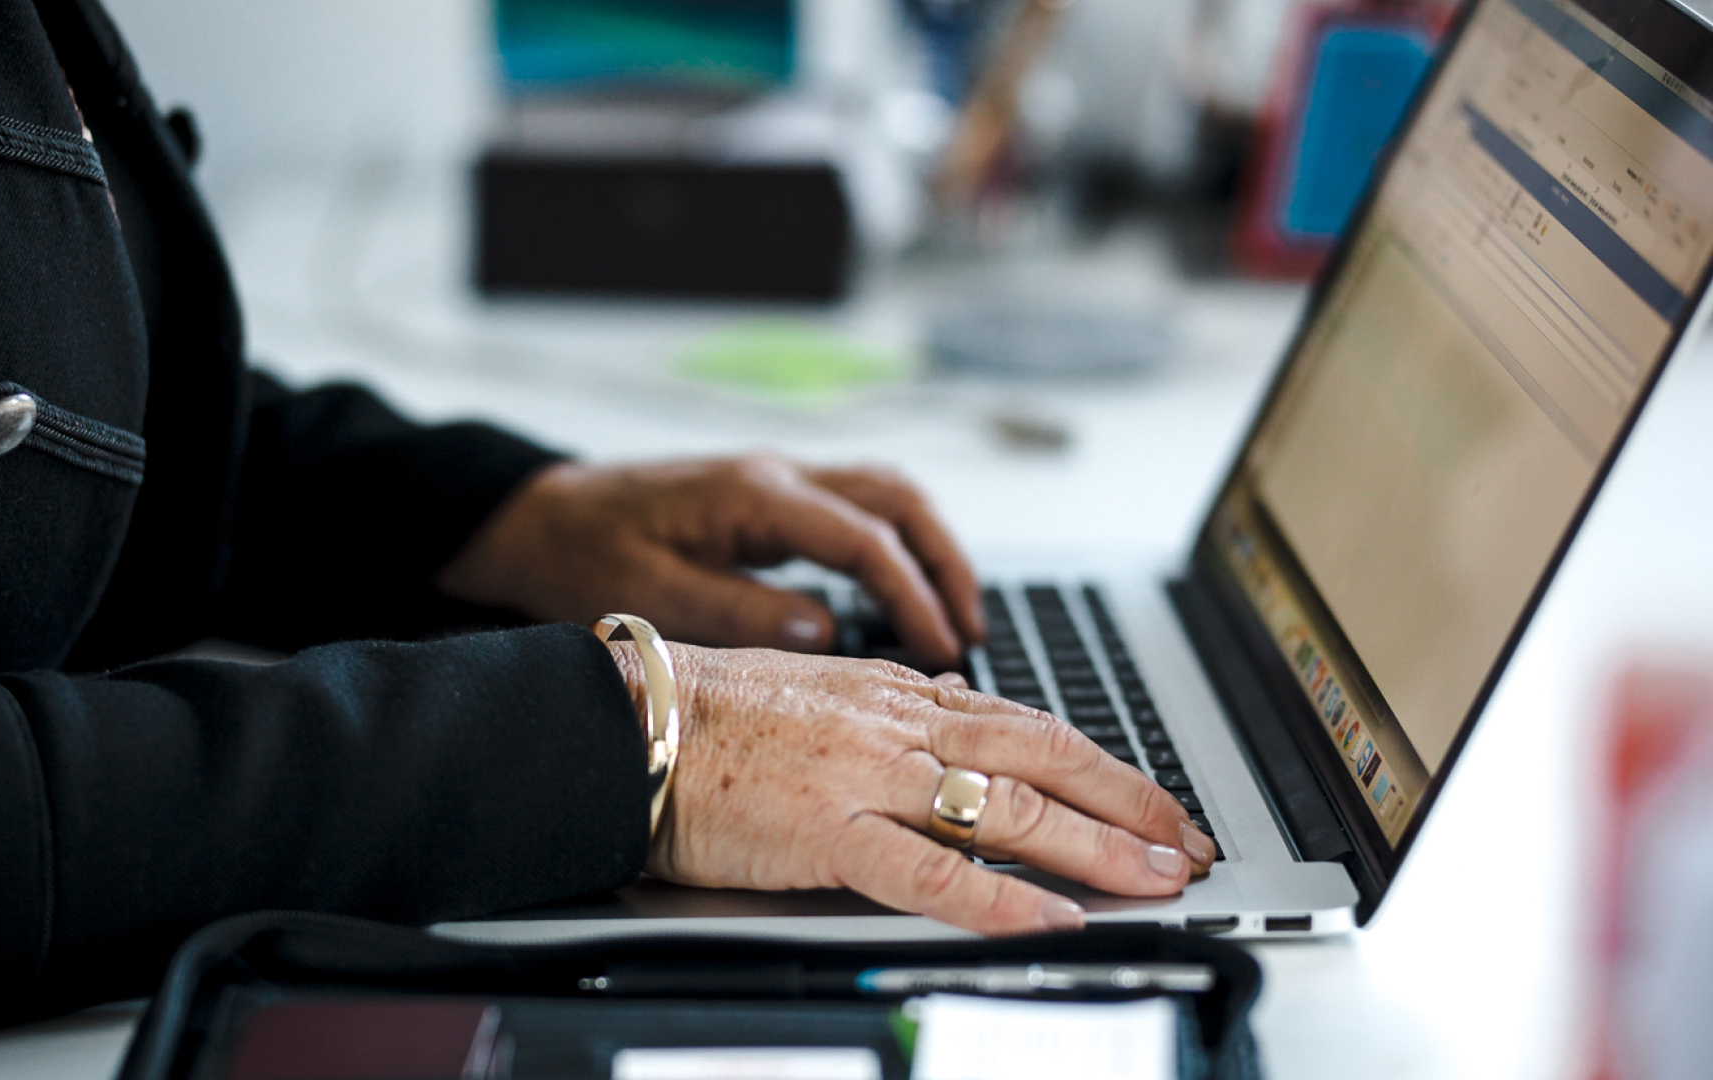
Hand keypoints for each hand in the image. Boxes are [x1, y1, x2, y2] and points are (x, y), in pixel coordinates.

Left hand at [439, 456, 982, 663]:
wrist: (538, 516)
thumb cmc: (582, 554)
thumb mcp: (653, 596)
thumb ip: (741, 614)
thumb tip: (827, 632)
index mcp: (753, 495)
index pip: (863, 538)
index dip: (913, 594)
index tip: (944, 647)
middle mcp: (775, 476)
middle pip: (897, 499)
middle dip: (946, 561)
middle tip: (972, 630)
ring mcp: (775, 481)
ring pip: (884, 495)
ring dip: (927, 549)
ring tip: (953, 616)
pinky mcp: (768, 500)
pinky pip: (855, 509)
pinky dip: (893, 546)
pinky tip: (900, 595)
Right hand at [611, 644, 1217, 934]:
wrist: (628, 720)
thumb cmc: (707, 708)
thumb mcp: (818, 684)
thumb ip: (892, 701)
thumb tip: (953, 705)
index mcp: (897, 692)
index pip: (1028, 723)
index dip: (1104, 765)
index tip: (1152, 798)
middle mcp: (898, 726)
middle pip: (1043, 759)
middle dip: (1131, 804)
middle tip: (1190, 842)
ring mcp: (868, 777)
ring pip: (1008, 808)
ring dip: (1096, 846)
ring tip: (1158, 878)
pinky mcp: (827, 832)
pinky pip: (930, 871)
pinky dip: (999, 898)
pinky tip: (1051, 918)